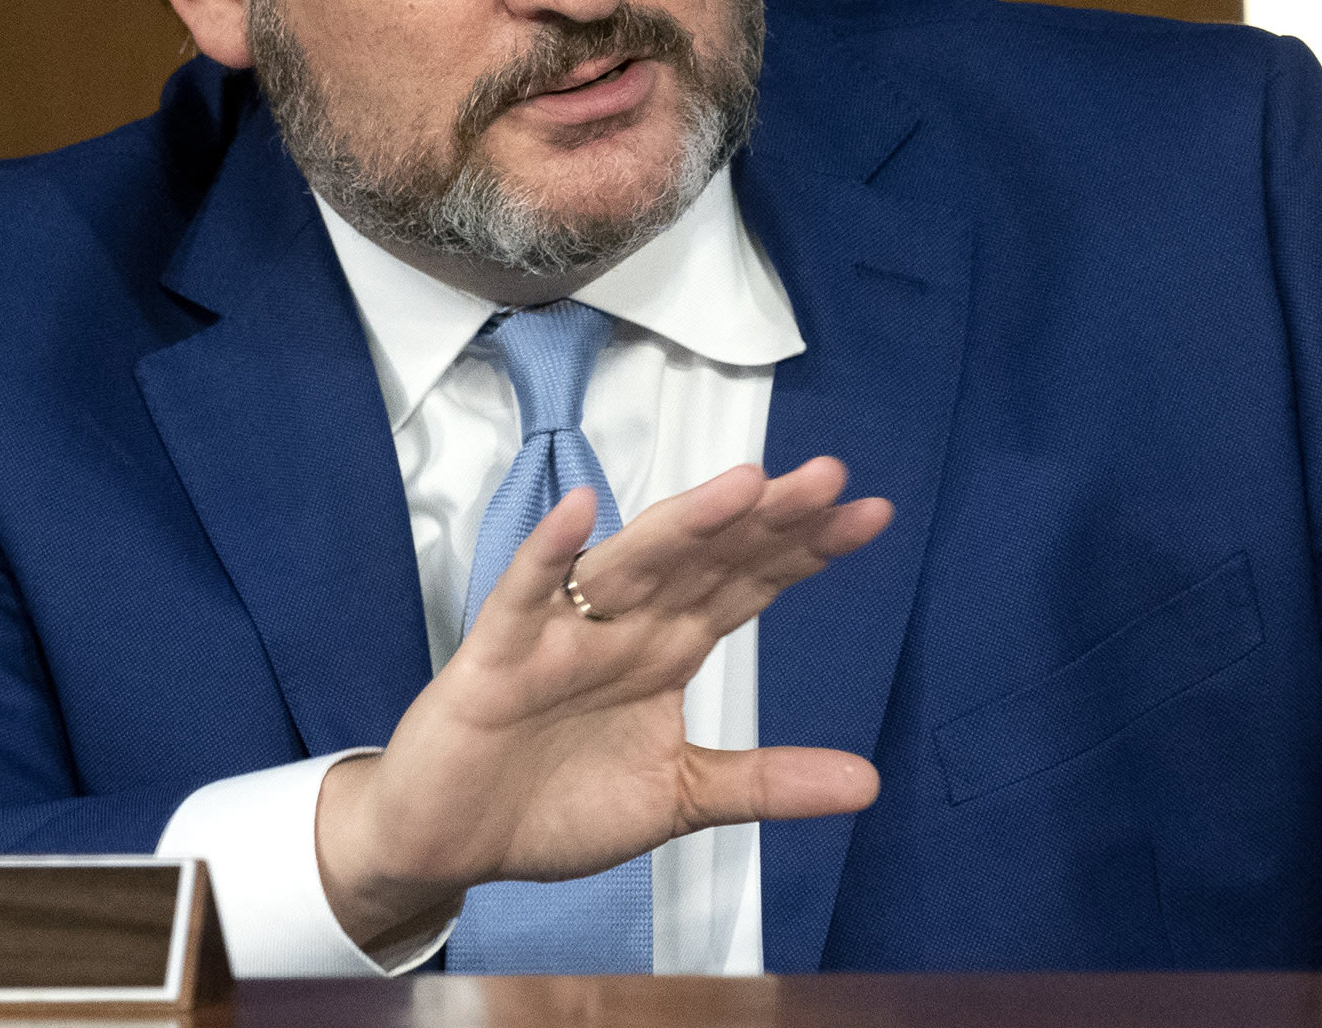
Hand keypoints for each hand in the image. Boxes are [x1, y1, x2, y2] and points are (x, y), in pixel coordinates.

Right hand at [314, 455, 890, 950]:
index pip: (746, 585)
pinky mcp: (500, 655)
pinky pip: (525, 594)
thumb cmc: (553, 804)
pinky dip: (549, 552)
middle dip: (765, 522)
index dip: (804, 550)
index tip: (870, 514)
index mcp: (667, 651)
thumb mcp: (678, 798)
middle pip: (704, 561)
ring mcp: (562, 634)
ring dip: (685, 525)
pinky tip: (582, 510)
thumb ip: (764, 783)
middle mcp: (623, 628)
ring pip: (632, 565)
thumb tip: (868, 782)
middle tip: (829, 478)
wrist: (451, 842)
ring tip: (745, 486)